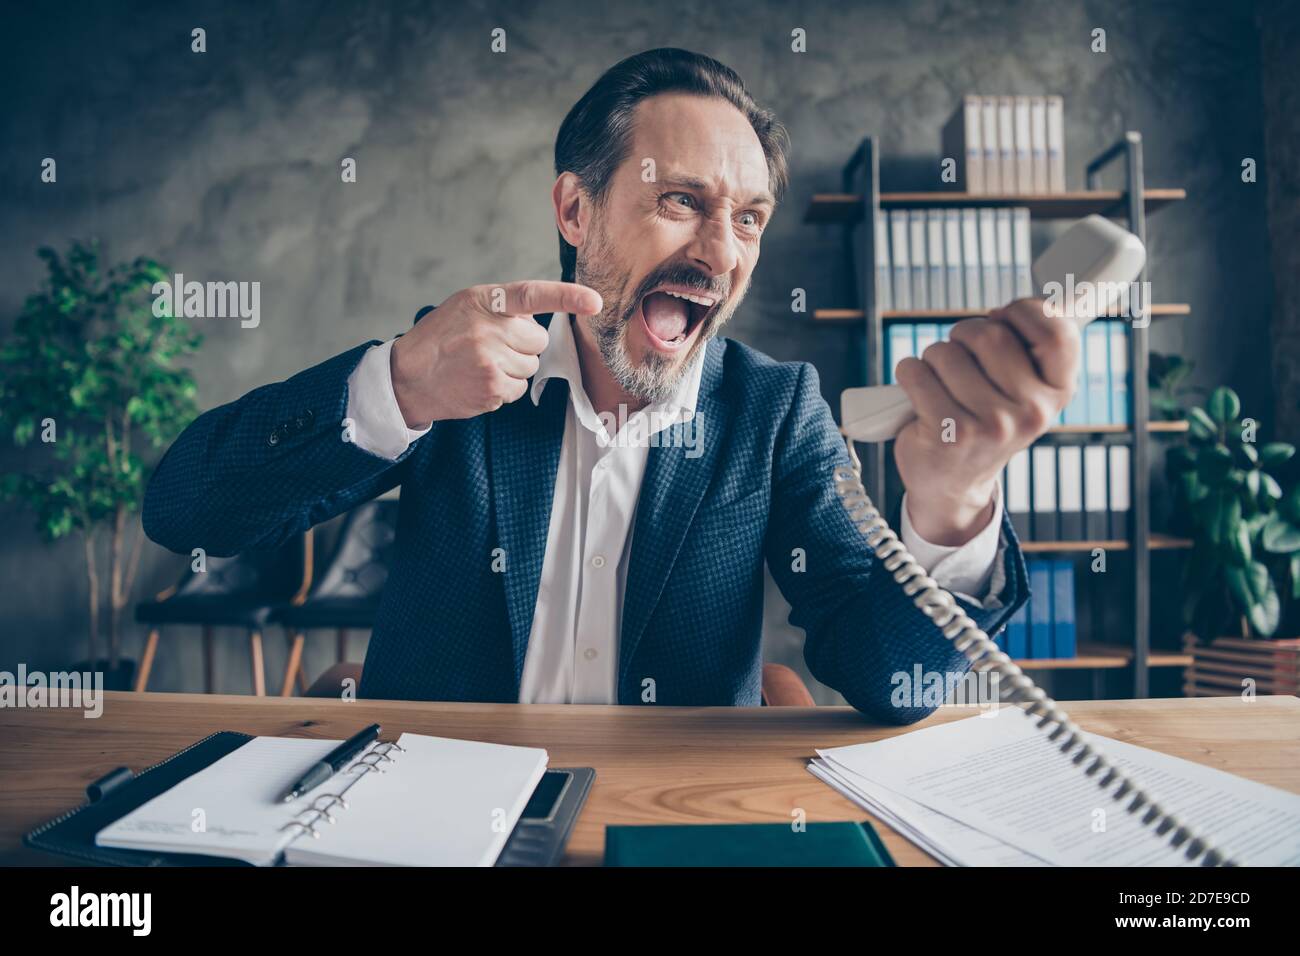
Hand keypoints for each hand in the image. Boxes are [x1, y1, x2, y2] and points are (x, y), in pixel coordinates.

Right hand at [390, 280, 602, 426]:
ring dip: (513, 368)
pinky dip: (503, 388)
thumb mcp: (465, 307)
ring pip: (531, 366)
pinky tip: (478, 381)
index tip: (595, 301)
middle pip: (538, 340)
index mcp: (483, 300)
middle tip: (489, 347)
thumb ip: (502, 307)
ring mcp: (491, 359)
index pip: (532, 294)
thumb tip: (538, 322)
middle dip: (521, 346)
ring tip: (480, 365)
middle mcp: (488, 328)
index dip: (567, 296)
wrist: (407, 376)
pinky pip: (518, 388)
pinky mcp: (492, 387)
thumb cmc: (441, 338)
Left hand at [892, 298, 1080, 545]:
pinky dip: (909, 373)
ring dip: (934, 357)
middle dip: (965, 334)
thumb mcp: (1025, 391)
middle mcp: (1031, 411)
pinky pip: (916, 373)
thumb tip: (1041, 298)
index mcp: (1058, 394)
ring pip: (947, 352)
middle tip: (961, 356)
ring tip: (940, 382)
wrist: (954, 484)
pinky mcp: (949, 433)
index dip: (1024, 311)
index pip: (1057, 331)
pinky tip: (917, 393)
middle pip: (990, 334)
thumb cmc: (987, 423)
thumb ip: (1034, 348)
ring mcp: (991, 425)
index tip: (1002, 316)